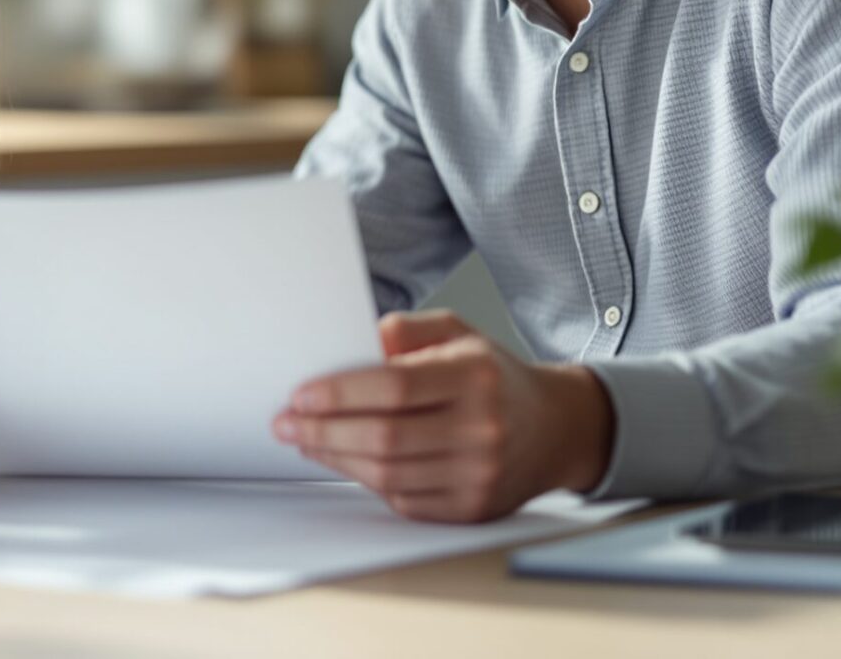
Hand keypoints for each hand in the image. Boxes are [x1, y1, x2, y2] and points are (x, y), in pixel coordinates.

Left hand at [271, 310, 613, 522]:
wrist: (554, 428)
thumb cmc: (492, 376)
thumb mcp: (457, 332)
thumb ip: (406, 330)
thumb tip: (353, 342)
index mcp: (475, 377)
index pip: (395, 387)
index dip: (340, 393)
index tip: (300, 393)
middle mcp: (482, 429)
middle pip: (385, 438)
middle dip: (323, 430)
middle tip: (286, 422)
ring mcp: (479, 475)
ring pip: (388, 475)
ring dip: (335, 458)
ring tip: (305, 440)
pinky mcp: (472, 509)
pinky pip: (403, 500)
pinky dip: (366, 481)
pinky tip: (345, 460)